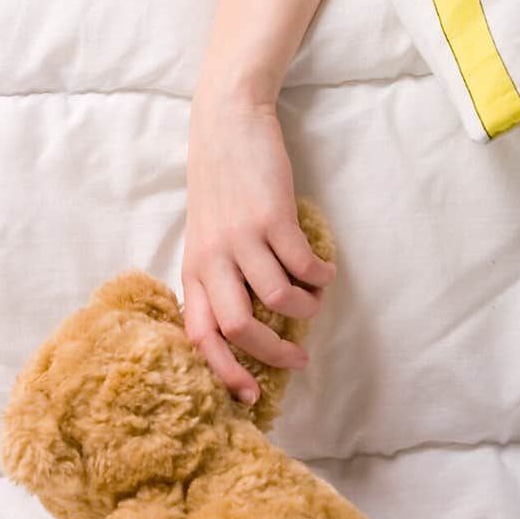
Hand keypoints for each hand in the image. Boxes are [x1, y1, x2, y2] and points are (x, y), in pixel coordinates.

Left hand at [181, 87, 336, 404]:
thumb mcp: (206, 232)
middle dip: (273, 354)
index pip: (199, 334)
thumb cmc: (219, 181)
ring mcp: (241, 237)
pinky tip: (325, 272)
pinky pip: (302, 265)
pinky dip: (320, 277)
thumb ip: (219, 274)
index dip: (222, 371)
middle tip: (299, 357)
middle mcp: (212, 258)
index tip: (248, 395)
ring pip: (277, 299)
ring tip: (316, 300)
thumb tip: (249, 323)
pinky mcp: (271, 216)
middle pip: (238, 328)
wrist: (226, 122)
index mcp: (193, 266)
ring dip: (305, 308)